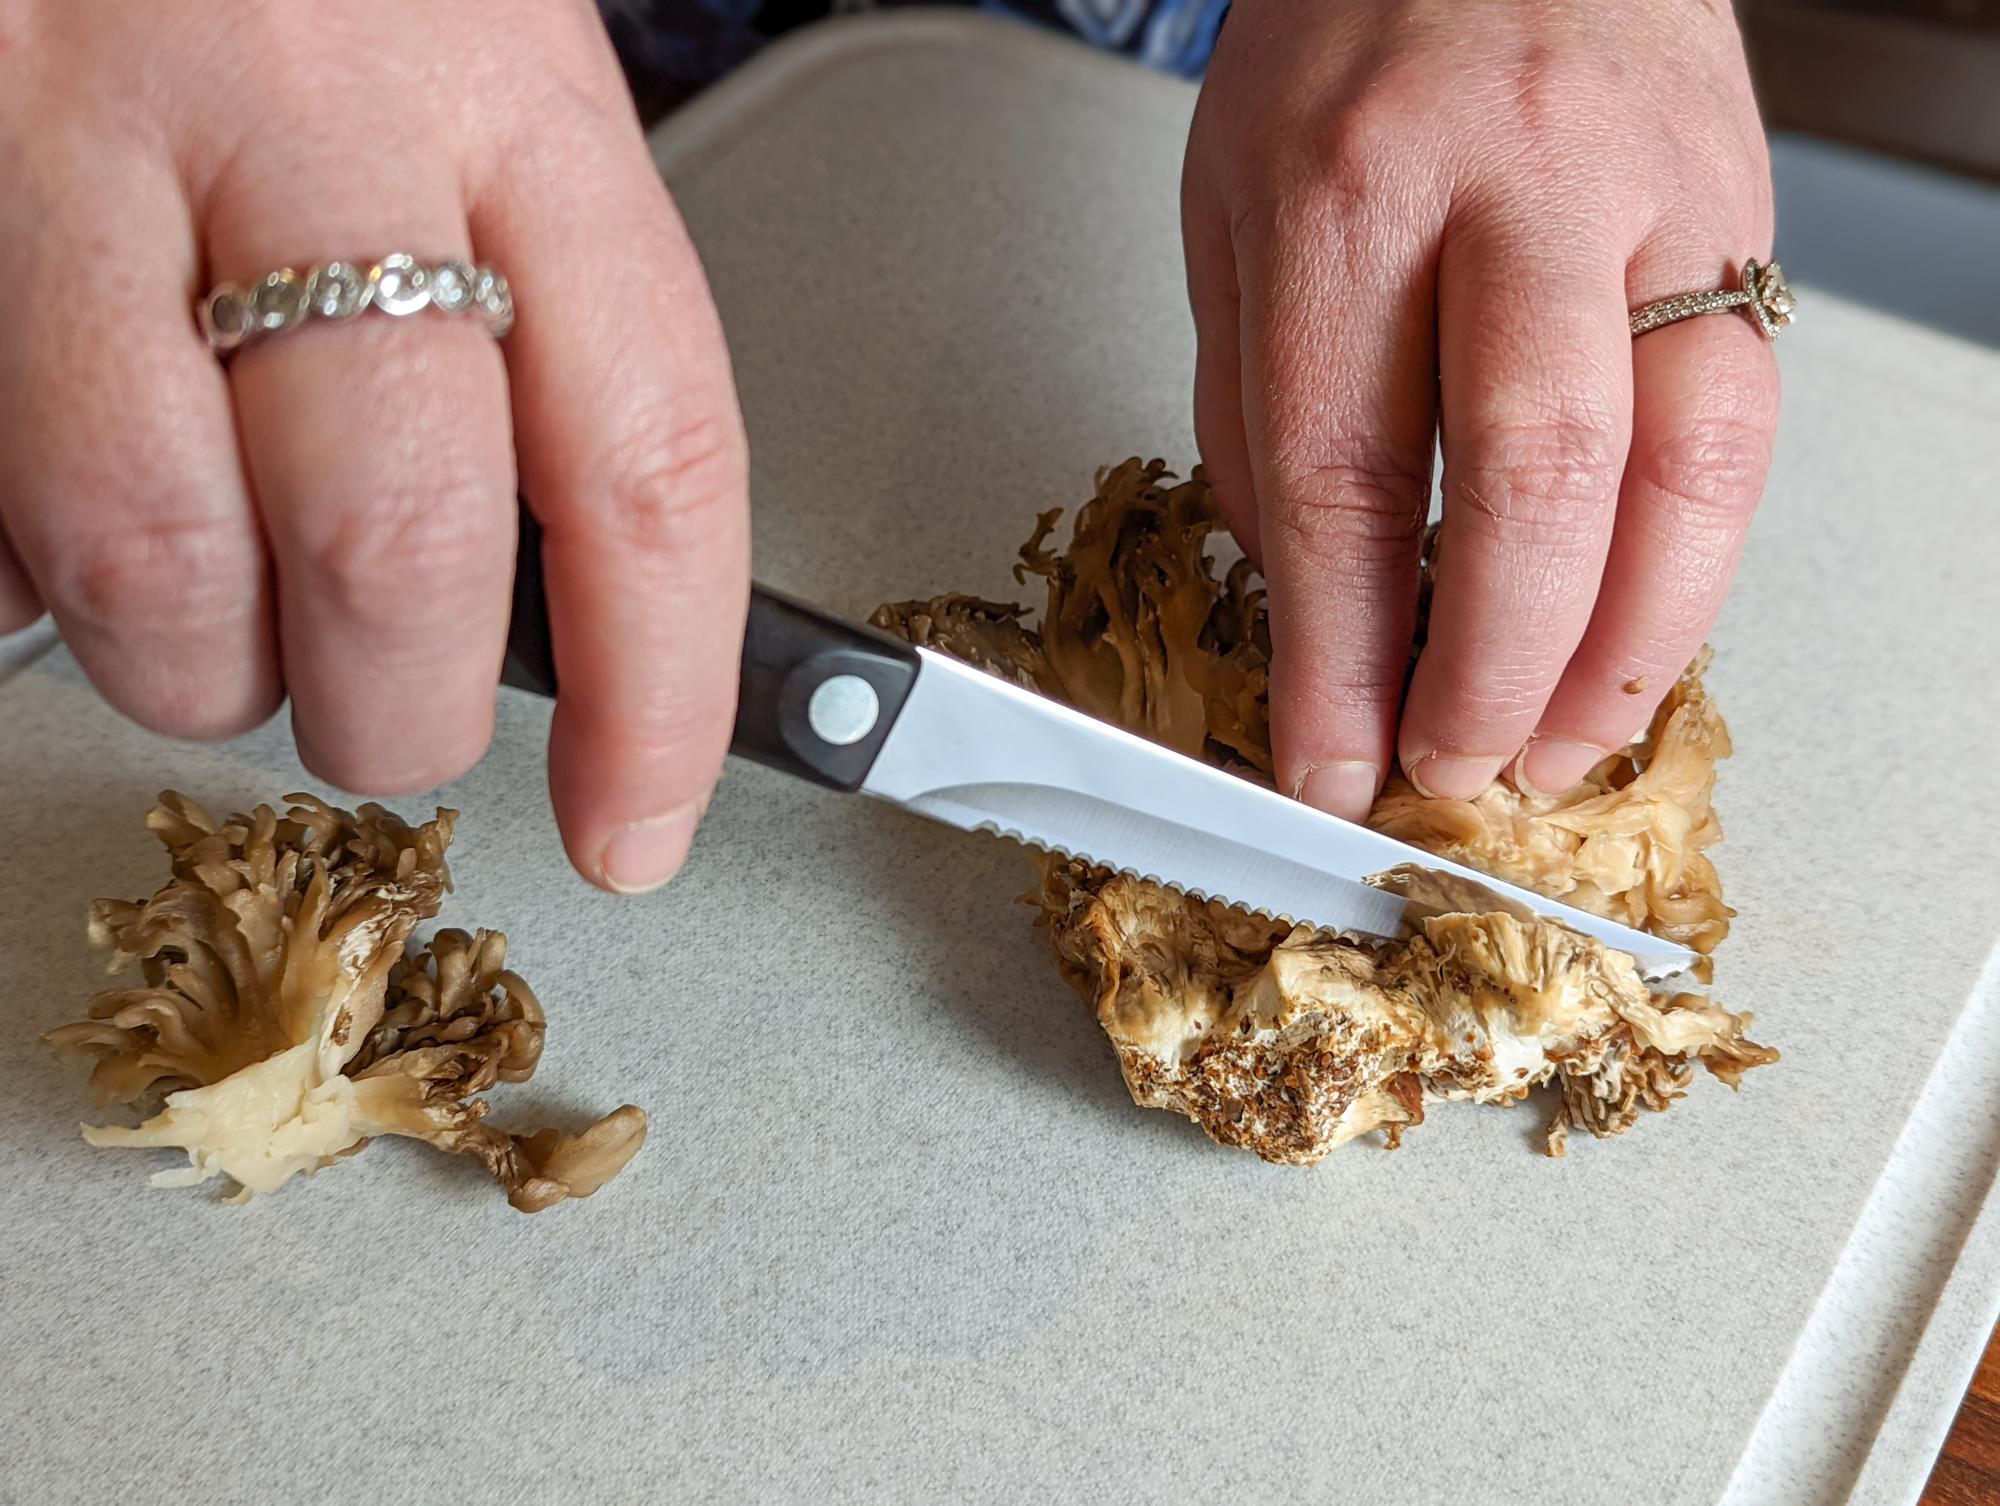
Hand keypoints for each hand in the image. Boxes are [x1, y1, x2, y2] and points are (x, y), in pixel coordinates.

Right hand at [0, 0, 746, 891]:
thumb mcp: (482, 88)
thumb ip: (532, 328)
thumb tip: (556, 623)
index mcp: (508, 92)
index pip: (647, 457)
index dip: (659, 692)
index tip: (635, 820)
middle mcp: (299, 105)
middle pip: (397, 546)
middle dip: (394, 712)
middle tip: (386, 710)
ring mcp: (69, 142)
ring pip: (152, 558)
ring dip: (197, 663)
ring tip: (219, 603)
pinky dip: (32, 573)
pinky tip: (70, 493)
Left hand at [1182, 0, 1776, 817]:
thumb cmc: (1351, 39)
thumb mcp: (1229, 211)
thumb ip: (1255, 409)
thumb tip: (1306, 600)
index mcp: (1347, 189)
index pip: (1340, 476)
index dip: (1337, 656)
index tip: (1325, 760)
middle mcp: (1514, 187)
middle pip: (1530, 479)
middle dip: (1492, 669)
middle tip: (1449, 769)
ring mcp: (1652, 200)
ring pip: (1682, 468)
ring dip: (1622, 651)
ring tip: (1556, 750)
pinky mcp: (1740, 222)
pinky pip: (1742, 431)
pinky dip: (1690, 568)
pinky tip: (1633, 641)